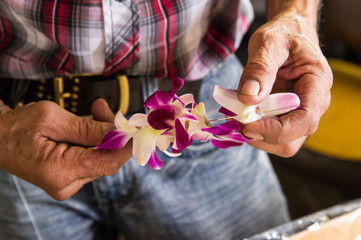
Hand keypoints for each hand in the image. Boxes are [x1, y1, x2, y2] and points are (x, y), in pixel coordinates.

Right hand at [0, 99, 131, 199]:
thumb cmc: (16, 127)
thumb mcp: (52, 118)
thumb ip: (87, 128)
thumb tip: (117, 131)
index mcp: (59, 172)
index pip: (107, 161)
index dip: (126, 145)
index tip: (137, 128)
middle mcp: (65, 184)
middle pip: (105, 159)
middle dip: (112, 134)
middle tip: (106, 109)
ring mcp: (67, 183)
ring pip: (100, 158)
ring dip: (103, 135)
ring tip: (96, 110)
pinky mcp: (67, 178)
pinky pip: (90, 159)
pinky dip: (94, 142)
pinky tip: (90, 124)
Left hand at [237, 9, 331, 156]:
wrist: (288, 34)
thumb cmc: (283, 35)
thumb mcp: (268, 43)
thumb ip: (259, 69)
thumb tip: (249, 97)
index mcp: (316, 85)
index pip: (305, 121)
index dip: (276, 129)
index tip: (248, 124)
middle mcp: (312, 105)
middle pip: (291, 140)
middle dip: (261, 135)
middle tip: (236, 120)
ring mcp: (298, 114)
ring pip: (279, 142)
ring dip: (254, 134)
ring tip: (235, 115)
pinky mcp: (284, 116)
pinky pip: (269, 133)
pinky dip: (252, 129)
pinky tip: (239, 114)